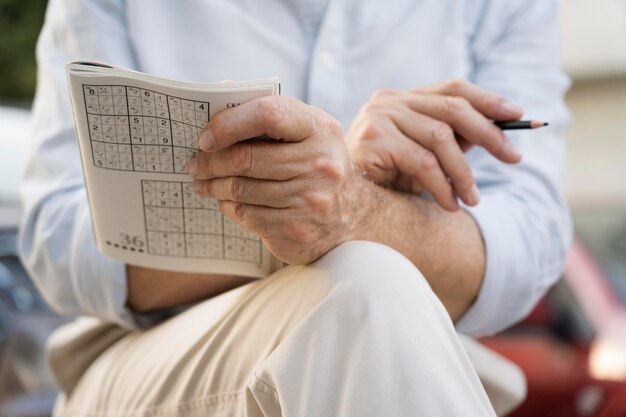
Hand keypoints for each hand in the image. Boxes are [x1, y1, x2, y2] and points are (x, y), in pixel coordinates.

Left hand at [187, 96, 366, 263]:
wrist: (351, 219)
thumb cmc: (316, 167)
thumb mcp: (306, 134)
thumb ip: (269, 113)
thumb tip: (221, 90)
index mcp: (320, 128)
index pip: (269, 113)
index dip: (229, 123)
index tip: (206, 137)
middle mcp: (320, 163)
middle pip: (245, 158)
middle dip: (211, 161)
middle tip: (195, 164)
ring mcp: (309, 199)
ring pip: (240, 189)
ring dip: (213, 186)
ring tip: (204, 183)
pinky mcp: (296, 228)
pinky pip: (246, 214)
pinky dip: (228, 207)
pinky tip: (226, 202)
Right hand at [346, 79, 523, 210]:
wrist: (342, 199)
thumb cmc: (385, 178)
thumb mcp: (424, 155)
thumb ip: (452, 140)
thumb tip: (498, 132)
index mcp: (403, 98)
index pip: (452, 88)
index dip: (488, 99)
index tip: (517, 115)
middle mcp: (389, 100)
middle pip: (453, 108)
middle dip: (489, 134)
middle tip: (513, 158)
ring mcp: (379, 116)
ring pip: (441, 138)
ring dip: (464, 173)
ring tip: (473, 199)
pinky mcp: (373, 138)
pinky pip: (423, 161)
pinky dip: (442, 186)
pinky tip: (449, 204)